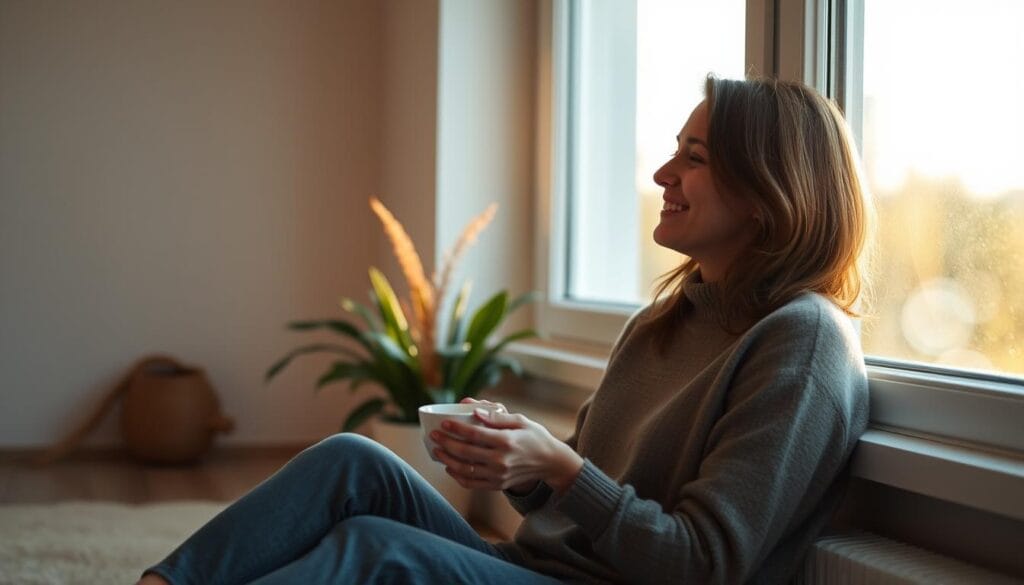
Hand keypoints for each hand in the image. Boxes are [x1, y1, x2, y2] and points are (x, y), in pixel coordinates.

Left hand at [431, 402, 583, 494]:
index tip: (444, 423)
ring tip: (438, 451)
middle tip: (434, 435)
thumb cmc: (534, 437)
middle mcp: (501, 460)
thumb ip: (497, 417)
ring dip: (448, 460)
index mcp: (506, 441)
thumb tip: (476, 410)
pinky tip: (450, 468)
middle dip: (446, 443)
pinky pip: (473, 484)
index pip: (475, 434)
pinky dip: (458, 477)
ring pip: (466, 470)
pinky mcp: (498, 485)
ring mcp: (499, 475)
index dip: (456, 429)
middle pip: (466, 452)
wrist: (550, 462)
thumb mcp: (520, 420)